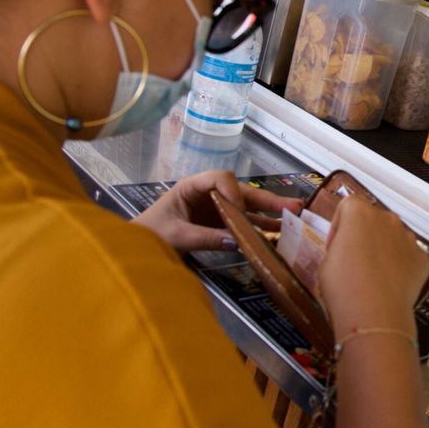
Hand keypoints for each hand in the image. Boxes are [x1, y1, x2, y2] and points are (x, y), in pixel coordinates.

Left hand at [134, 169, 302, 251]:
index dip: (233, 193)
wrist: (135, 249)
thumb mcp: (175, 237)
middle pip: (241, 192)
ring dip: (269, 214)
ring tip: (293, 220)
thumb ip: (204, 238)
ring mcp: (214, 209)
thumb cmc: (148, 235)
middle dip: (266, 200)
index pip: (220, 178)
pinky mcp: (217, 223)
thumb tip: (236, 241)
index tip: (239, 213)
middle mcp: (207, 194)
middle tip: (292, 207)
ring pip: (246, 207)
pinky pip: (241, 222)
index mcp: (192, 187)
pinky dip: (258, 227)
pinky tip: (277, 233)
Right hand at [317, 195, 428, 334]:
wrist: (374, 314)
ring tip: (371, 275)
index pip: (347, 206)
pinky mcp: (421, 257)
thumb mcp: (326, 262)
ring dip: (382, 249)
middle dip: (363, 236)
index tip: (336, 244)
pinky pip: (408, 256)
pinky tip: (387, 283)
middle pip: (373, 220)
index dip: (339, 226)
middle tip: (353, 260)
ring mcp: (407, 237)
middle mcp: (386, 219)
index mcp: (359, 213)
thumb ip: (338, 246)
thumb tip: (344, 251)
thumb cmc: (345, 287)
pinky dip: (399, 265)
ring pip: (392, 237)